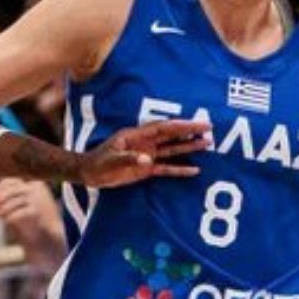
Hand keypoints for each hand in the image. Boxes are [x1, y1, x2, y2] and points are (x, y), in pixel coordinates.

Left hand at [0, 178, 64, 267]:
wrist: (46, 238)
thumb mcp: (12, 205)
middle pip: (11, 187)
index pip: (11, 178)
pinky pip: (19, 212)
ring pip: (14, 199)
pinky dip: (9, 216)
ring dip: (3, 207)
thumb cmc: (29, 220)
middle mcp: (37, 189)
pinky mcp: (37, 212)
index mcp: (32, 183)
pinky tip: (6, 220)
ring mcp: (38, 200)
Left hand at [78, 120, 209, 188]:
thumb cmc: (98, 163)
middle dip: (190, 132)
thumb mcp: (111, 160)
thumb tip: (147, 160)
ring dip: (189, 147)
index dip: (181, 126)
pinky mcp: (146, 169)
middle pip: (172, 135)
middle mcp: (146, 143)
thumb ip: (129, 159)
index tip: (197, 124)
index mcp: (137, 135)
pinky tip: (194, 170)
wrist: (89, 173)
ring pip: (172, 150)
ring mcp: (147, 155)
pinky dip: (180, 169)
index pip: (164, 128)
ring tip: (207, 143)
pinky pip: (166, 168)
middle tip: (209, 129)